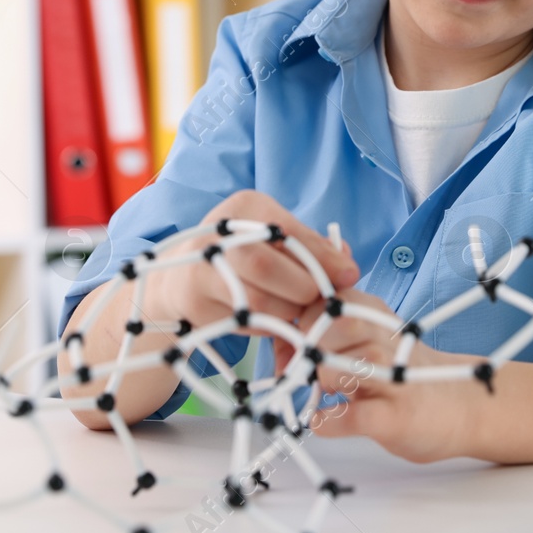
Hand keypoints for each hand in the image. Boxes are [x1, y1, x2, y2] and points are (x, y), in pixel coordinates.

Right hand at [142, 190, 358, 334]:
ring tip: (296, 308)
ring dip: (290, 311)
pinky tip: (274, 317)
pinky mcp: (197, 306)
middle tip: (317, 298)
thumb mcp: (276, 236)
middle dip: (304, 288)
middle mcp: (216, 235)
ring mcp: (201, 272)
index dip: (322, 257)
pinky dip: (271, 325)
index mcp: (244, 208)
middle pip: (266, 267)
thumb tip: (348, 267)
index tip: (349, 276)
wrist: (183, 277)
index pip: (287, 231)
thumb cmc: (245, 253)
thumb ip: (313, 248)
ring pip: (258, 302)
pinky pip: (248, 323)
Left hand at [287, 289, 482, 463]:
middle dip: (309, 346)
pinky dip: (327, 421)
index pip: (322, 300)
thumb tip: (281, 343)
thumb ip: (333, 332)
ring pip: (338, 365)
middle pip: (331, 324)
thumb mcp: (376, 337)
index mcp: (376, 315)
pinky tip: (327, 419)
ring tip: (328, 391)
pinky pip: (347, 416)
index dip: (299, 322)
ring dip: (321, 380)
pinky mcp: (395, 417)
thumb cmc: (408, 373)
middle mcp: (386, 340)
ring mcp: (393, 379)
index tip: (295, 344)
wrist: (467, 406)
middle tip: (310, 367)